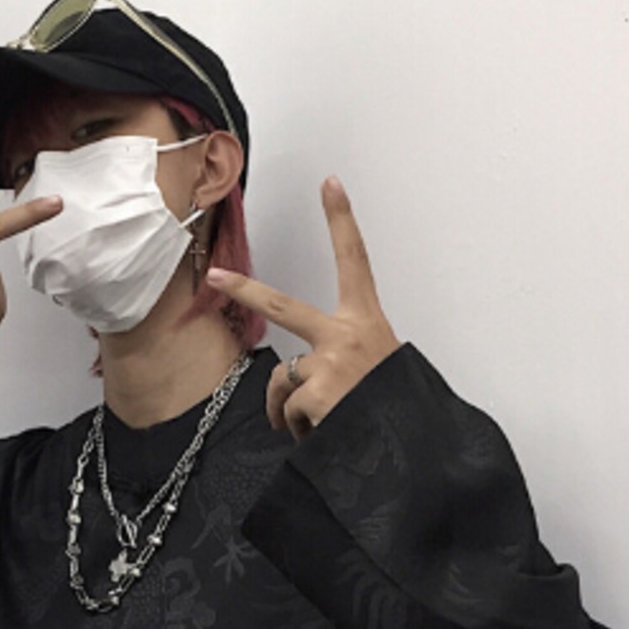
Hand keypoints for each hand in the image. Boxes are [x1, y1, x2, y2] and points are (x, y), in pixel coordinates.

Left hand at [206, 177, 398, 440]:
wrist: (411, 444)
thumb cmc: (393, 404)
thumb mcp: (377, 369)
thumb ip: (340, 359)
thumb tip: (298, 379)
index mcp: (365, 322)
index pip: (354, 261)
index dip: (342, 220)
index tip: (330, 184)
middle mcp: (344, 335)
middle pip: (281, 307)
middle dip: (244, 290)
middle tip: (217, 276)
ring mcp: (328, 363)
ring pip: (285, 380)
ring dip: (294, 408)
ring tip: (326, 421)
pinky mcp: (316, 393)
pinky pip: (290, 412)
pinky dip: (302, 429)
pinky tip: (327, 433)